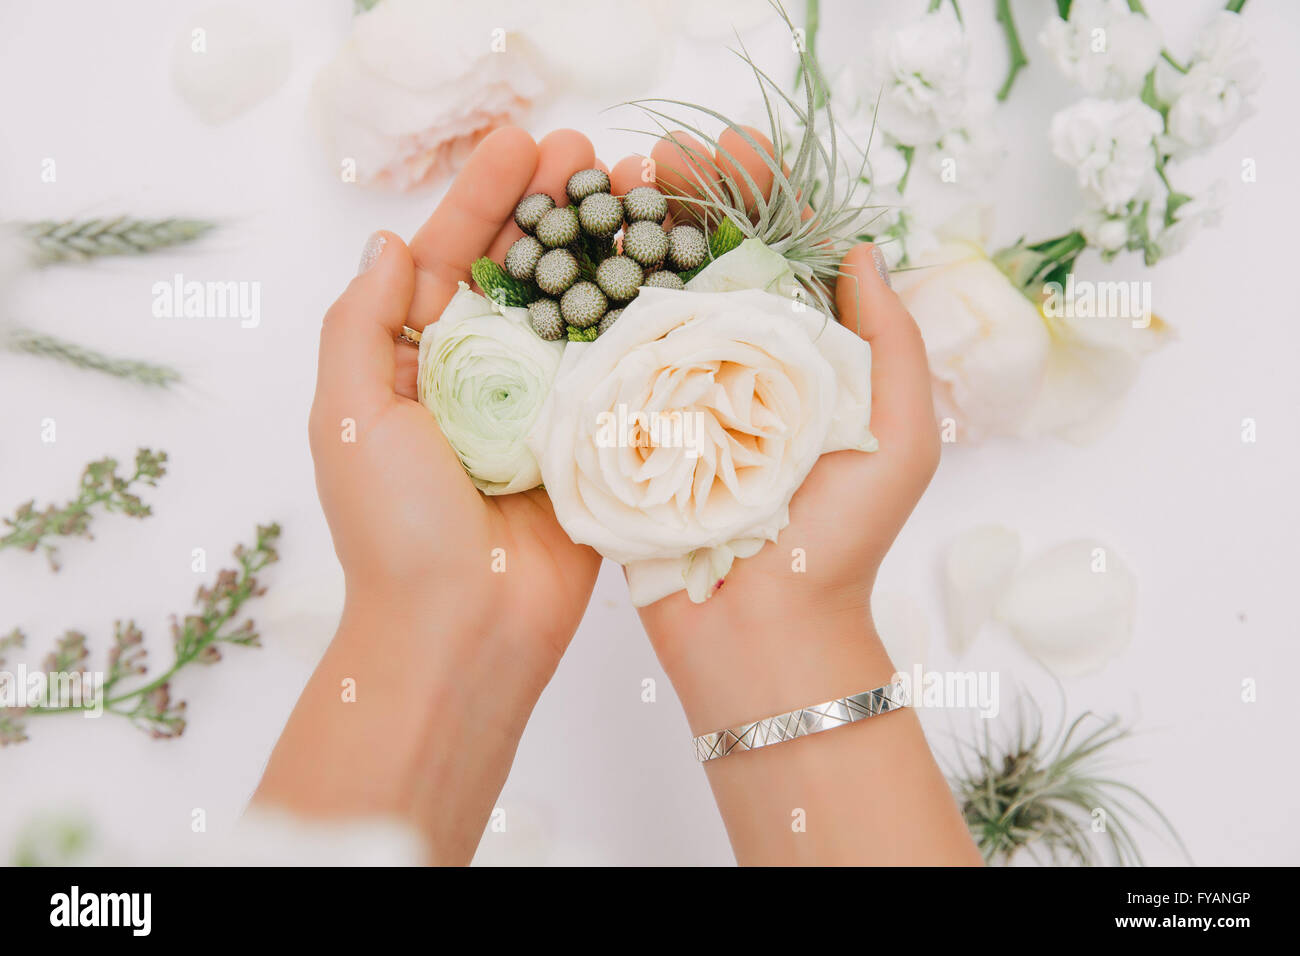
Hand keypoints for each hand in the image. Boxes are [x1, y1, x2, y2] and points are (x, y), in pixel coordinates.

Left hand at [308, 126, 603, 667]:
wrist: (464, 633)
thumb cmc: (394, 529)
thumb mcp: (347, 414)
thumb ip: (361, 324)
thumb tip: (386, 243)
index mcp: (409, 367)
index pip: (445, 260)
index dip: (481, 200)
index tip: (522, 143)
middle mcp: (476, 381)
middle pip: (517, 274)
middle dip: (550, 210)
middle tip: (591, 152)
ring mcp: (537, 411)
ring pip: (570, 311)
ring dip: (599, 250)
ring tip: (635, 191)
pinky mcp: (588, 443)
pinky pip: (612, 372)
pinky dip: (635, 320)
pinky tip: (662, 270)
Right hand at [608, 130, 977, 865]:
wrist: (765, 632)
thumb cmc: (841, 540)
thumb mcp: (899, 436)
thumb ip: (891, 342)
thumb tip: (865, 250)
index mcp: (805, 358)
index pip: (782, 253)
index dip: (757, 192)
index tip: (729, 149)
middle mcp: (739, 367)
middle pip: (707, 261)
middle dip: (681, 201)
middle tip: (651, 163)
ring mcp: (678, 397)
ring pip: (651, 297)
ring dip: (629, 238)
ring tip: (606, 194)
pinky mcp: (628, 431)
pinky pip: (606, 359)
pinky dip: (588, 307)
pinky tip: (570, 264)